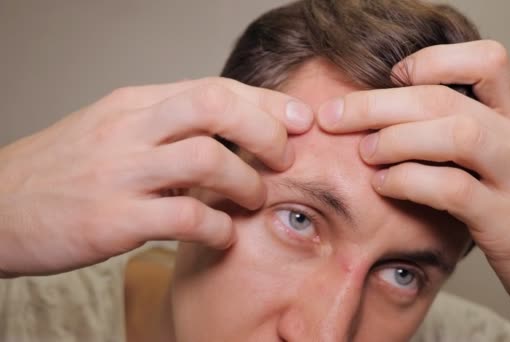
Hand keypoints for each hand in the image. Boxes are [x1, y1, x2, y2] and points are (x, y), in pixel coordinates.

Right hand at [0, 77, 312, 276]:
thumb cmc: (60, 172)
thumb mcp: (111, 131)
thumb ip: (165, 127)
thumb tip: (227, 134)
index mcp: (133, 105)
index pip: (213, 88)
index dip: (264, 102)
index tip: (298, 118)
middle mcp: (129, 130)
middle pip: (216, 108)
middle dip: (265, 130)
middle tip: (285, 157)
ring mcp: (120, 173)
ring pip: (207, 159)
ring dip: (246, 181)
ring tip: (254, 198)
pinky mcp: (112, 219)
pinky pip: (185, 217)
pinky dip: (218, 226)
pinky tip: (224, 233)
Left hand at [317, 40, 509, 339]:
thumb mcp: (501, 163)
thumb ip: (460, 138)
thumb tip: (389, 120)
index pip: (487, 60)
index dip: (432, 60)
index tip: (392, 79)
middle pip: (447, 98)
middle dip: (379, 103)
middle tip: (335, 116)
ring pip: (456, 134)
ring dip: (396, 139)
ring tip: (364, 152)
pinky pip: (452, 189)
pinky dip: (408, 181)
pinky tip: (383, 185)